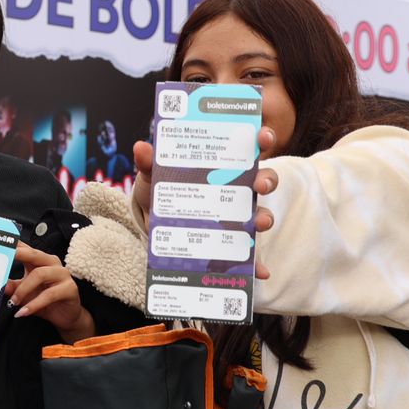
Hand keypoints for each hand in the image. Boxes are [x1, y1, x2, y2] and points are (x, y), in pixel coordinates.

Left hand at [4, 244, 93, 340]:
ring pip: (40, 274)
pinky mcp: (70, 288)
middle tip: (5, 256)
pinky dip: (34, 304)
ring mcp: (62, 274)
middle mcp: (51, 263)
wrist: (65, 316)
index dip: (13, 244)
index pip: (25, 248)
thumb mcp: (24, 293)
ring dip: (23, 289)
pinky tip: (24, 312)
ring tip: (13, 302)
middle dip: (18, 253)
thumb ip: (12, 286)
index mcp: (39, 260)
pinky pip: (49, 295)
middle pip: (34, 254)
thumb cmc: (44, 300)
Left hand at [132, 128, 280, 280]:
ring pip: (259, 215)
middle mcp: (235, 189)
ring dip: (264, 218)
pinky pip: (248, 254)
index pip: (248, 148)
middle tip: (259, 184)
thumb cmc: (159, 189)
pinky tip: (261, 272)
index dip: (260, 139)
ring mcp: (235, 216)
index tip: (262, 136)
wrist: (150, 222)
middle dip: (266, 180)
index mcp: (221, 166)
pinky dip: (257, 264)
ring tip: (259, 223)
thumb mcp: (152, 174)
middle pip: (262, 180)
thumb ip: (149, 162)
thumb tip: (141, 147)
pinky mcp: (229, 241)